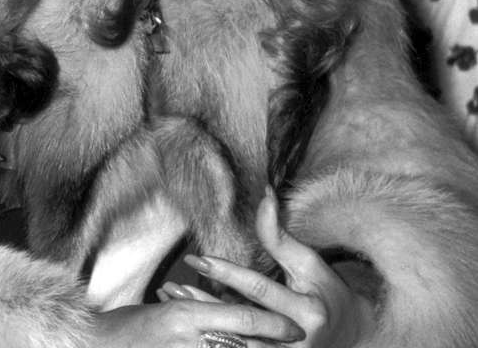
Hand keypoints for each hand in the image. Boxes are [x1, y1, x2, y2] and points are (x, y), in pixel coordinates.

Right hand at [93, 297, 304, 346]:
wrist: (96, 345)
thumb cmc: (128, 328)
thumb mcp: (166, 311)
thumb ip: (198, 310)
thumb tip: (230, 311)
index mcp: (186, 315)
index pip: (242, 320)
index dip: (273, 326)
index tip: (295, 330)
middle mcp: (188, 339)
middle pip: (245, 346)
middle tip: (302, 345)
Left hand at [164, 188, 377, 346]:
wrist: (354, 338)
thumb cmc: (327, 293)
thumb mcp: (309, 263)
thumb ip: (279, 235)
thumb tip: (264, 193)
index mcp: (307, 312)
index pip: (259, 289)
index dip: (226, 272)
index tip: (195, 257)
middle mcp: (297, 340)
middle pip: (242, 322)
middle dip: (204, 303)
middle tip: (172, 288)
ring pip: (237, 345)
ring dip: (203, 327)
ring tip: (172, 306)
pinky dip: (214, 342)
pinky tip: (190, 329)